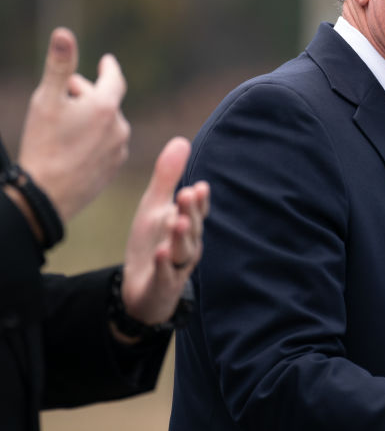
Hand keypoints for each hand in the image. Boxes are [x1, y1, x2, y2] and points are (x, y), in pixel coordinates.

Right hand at [18, 27, 129, 220]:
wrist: (46, 196)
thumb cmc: (43, 144)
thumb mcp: (46, 100)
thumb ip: (59, 65)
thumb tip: (64, 32)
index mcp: (106, 106)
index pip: (114, 79)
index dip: (109, 68)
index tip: (107, 61)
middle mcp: (119, 126)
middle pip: (106, 101)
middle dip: (87, 93)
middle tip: (65, 90)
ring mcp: (119, 150)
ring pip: (107, 124)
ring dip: (91, 117)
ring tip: (67, 120)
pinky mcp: (114, 168)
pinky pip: (106, 145)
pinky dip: (95, 138)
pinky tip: (76, 143)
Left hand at [120, 137, 208, 324]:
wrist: (140, 289)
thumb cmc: (152, 242)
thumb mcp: (155, 207)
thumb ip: (168, 177)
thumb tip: (182, 140)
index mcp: (186, 224)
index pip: (197, 210)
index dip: (198, 200)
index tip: (197, 186)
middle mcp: (186, 244)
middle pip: (192, 227)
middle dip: (190, 211)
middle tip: (186, 195)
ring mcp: (177, 266)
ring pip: (183, 251)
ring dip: (181, 237)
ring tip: (176, 223)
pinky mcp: (163, 285)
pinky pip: (166, 275)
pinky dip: (164, 265)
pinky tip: (160, 254)